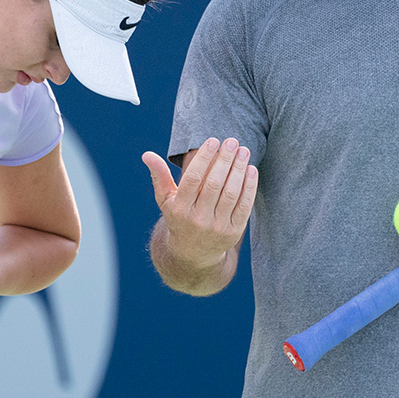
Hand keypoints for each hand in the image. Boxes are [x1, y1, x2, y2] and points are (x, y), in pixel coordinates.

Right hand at [144, 137, 257, 269]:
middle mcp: (198, 219)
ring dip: (239, 170)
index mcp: (180, 209)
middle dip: (225, 160)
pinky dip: (249, 186)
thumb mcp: (166, 200)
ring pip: (231, 193)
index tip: (213, 141)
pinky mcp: (233, 231)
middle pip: (214, 184)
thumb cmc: (179, 219)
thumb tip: (147, 154)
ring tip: (243, 152)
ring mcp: (217, 227)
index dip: (204, 158)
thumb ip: (159, 176)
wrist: (193, 255)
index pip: (193, 179)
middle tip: (232, 142)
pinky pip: (244, 205)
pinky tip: (251, 170)